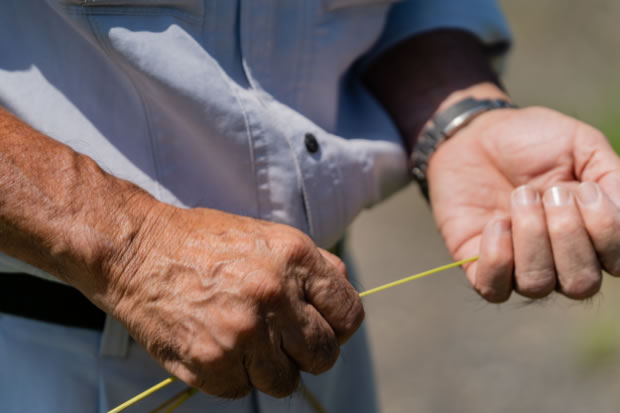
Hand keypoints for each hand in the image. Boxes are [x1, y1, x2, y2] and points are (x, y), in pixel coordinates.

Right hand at [101, 204, 363, 397]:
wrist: (138, 252)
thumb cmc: (204, 243)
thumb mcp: (267, 236)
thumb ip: (313, 267)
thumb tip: (342, 301)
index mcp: (295, 258)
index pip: (349, 316)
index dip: (337, 327)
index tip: (319, 328)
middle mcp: (274, 295)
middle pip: (324, 356)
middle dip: (307, 353)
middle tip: (281, 340)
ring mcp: (243, 332)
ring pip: (286, 382)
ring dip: (270, 369)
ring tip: (244, 341)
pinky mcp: (212, 363)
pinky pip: (242, 390)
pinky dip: (232, 375)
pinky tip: (215, 345)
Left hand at [429, 106, 619, 301]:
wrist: (476, 133)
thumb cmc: (532, 140)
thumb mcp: (582, 146)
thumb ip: (614, 178)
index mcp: (592, 236)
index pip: (618, 263)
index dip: (607, 232)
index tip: (585, 189)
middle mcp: (559, 260)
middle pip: (581, 284)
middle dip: (567, 234)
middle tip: (550, 191)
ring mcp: (517, 266)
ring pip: (538, 285)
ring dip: (532, 237)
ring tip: (520, 197)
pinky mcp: (477, 265)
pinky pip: (493, 289)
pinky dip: (497, 257)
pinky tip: (497, 221)